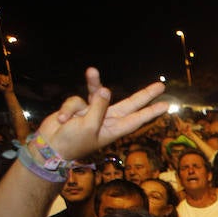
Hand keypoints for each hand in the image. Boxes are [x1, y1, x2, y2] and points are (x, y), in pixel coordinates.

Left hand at [0, 62, 11, 93]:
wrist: (7, 91)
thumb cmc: (1, 88)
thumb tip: (0, 75)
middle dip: (1, 80)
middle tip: (2, 84)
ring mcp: (3, 75)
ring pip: (3, 76)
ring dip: (5, 81)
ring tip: (5, 83)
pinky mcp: (8, 75)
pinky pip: (8, 70)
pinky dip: (7, 66)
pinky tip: (6, 61)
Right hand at [33, 68, 166, 161]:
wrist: (50, 146)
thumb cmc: (72, 142)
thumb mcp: (89, 127)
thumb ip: (99, 108)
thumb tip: (106, 90)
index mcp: (115, 129)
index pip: (138, 118)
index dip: (151, 111)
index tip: (166, 105)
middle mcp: (108, 119)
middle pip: (130, 104)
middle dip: (145, 95)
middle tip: (161, 86)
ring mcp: (93, 112)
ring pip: (97, 94)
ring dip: (93, 82)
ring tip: (91, 70)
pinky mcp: (78, 107)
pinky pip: (75, 100)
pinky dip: (67, 109)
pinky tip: (62, 119)